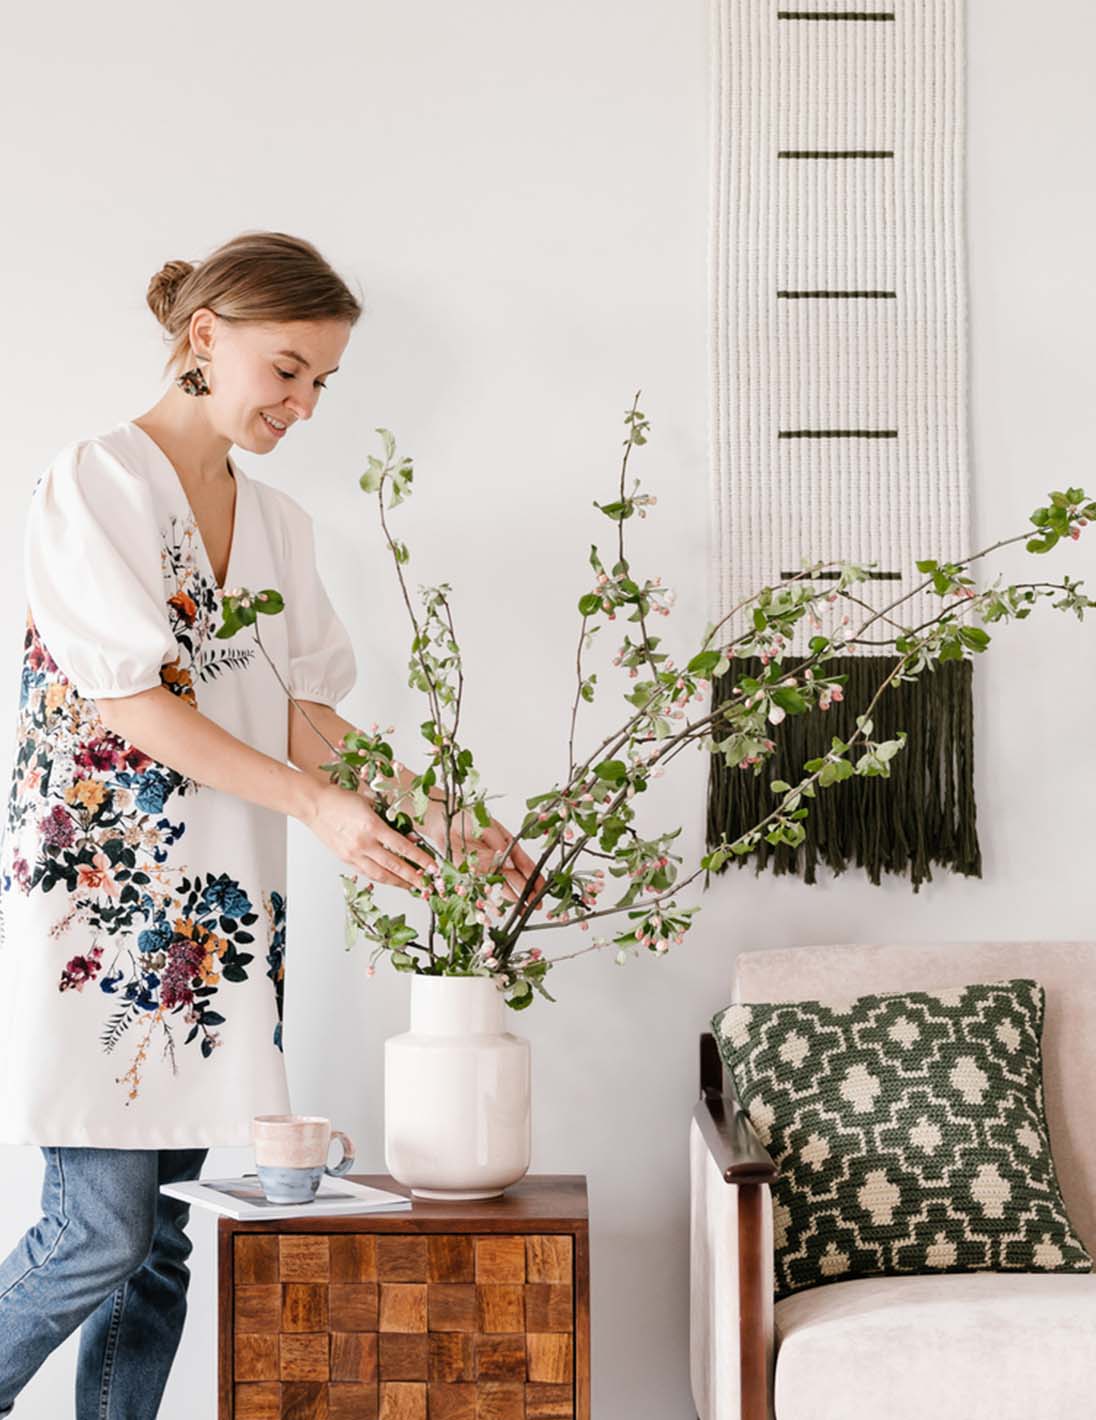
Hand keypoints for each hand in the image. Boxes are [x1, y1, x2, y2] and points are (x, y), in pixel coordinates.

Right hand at [306, 782, 434, 891]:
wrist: (314, 805)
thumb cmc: (341, 800)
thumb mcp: (370, 804)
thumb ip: (389, 821)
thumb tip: (408, 837)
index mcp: (372, 826)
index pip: (402, 847)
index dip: (420, 859)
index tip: (432, 867)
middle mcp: (363, 843)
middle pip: (394, 865)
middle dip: (412, 877)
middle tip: (425, 885)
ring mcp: (353, 854)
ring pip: (380, 874)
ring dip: (397, 882)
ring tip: (410, 887)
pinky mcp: (345, 859)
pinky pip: (366, 872)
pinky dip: (380, 877)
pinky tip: (389, 879)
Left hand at [418, 799, 546, 904]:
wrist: (445, 822)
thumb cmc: (469, 819)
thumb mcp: (486, 827)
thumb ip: (497, 843)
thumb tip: (509, 862)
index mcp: (509, 846)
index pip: (525, 863)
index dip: (534, 876)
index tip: (542, 888)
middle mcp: (500, 859)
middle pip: (516, 878)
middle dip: (527, 892)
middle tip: (536, 905)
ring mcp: (487, 868)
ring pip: (503, 886)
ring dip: (513, 899)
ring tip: (522, 911)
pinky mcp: (472, 874)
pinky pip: (483, 889)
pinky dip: (490, 900)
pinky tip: (497, 910)